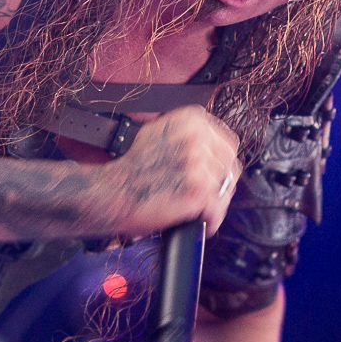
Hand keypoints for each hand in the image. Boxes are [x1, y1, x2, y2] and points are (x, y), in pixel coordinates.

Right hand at [102, 105, 241, 236]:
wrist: (110, 193)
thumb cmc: (132, 168)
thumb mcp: (158, 133)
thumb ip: (187, 134)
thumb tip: (212, 147)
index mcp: (191, 120)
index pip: (227, 142)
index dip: (219, 163)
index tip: (213, 175)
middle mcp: (198, 137)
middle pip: (230, 166)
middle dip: (219, 183)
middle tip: (206, 196)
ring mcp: (199, 163)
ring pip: (225, 189)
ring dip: (213, 203)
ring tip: (199, 210)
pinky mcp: (199, 190)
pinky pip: (218, 210)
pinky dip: (210, 220)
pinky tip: (199, 221)